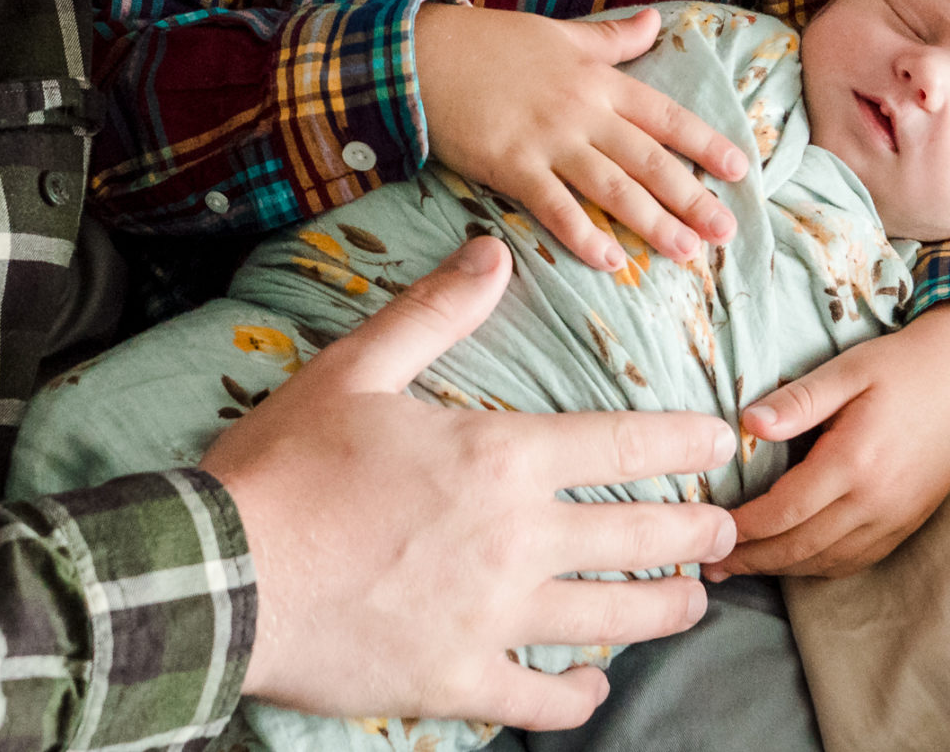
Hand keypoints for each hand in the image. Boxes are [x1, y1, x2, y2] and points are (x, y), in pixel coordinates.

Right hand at [204, 237, 740, 729]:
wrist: (221, 572)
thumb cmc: (284, 466)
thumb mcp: (357, 368)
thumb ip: (435, 311)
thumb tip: (493, 249)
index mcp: (500, 458)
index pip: (625, 447)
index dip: (686, 443)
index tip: (722, 441)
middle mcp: (516, 540)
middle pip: (640, 538)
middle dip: (698, 532)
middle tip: (727, 530)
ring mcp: (493, 617)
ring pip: (611, 620)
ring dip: (666, 609)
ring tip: (694, 602)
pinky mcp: (458, 679)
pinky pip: (542, 699)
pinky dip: (578, 695)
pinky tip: (594, 684)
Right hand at [414, 4, 743, 270]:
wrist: (422, 54)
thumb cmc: (492, 43)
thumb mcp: (561, 33)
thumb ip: (613, 38)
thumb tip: (657, 21)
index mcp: (599, 79)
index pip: (665, 115)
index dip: (705, 143)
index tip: (740, 169)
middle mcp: (583, 111)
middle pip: (649, 159)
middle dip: (691, 196)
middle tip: (725, 231)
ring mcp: (548, 140)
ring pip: (612, 187)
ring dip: (652, 222)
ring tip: (685, 252)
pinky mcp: (511, 165)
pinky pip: (554, 206)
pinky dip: (582, 234)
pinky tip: (609, 260)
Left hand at [711, 302, 949, 578]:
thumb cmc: (903, 365)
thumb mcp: (847, 370)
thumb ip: (797, 401)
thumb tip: (746, 424)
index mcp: (855, 462)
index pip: (785, 510)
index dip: (744, 527)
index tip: (710, 528)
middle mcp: (876, 501)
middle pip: (801, 546)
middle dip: (753, 559)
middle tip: (712, 563)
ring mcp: (896, 518)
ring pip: (827, 561)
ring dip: (782, 568)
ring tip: (743, 567)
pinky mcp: (909, 523)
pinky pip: (857, 559)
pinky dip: (819, 566)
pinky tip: (795, 560)